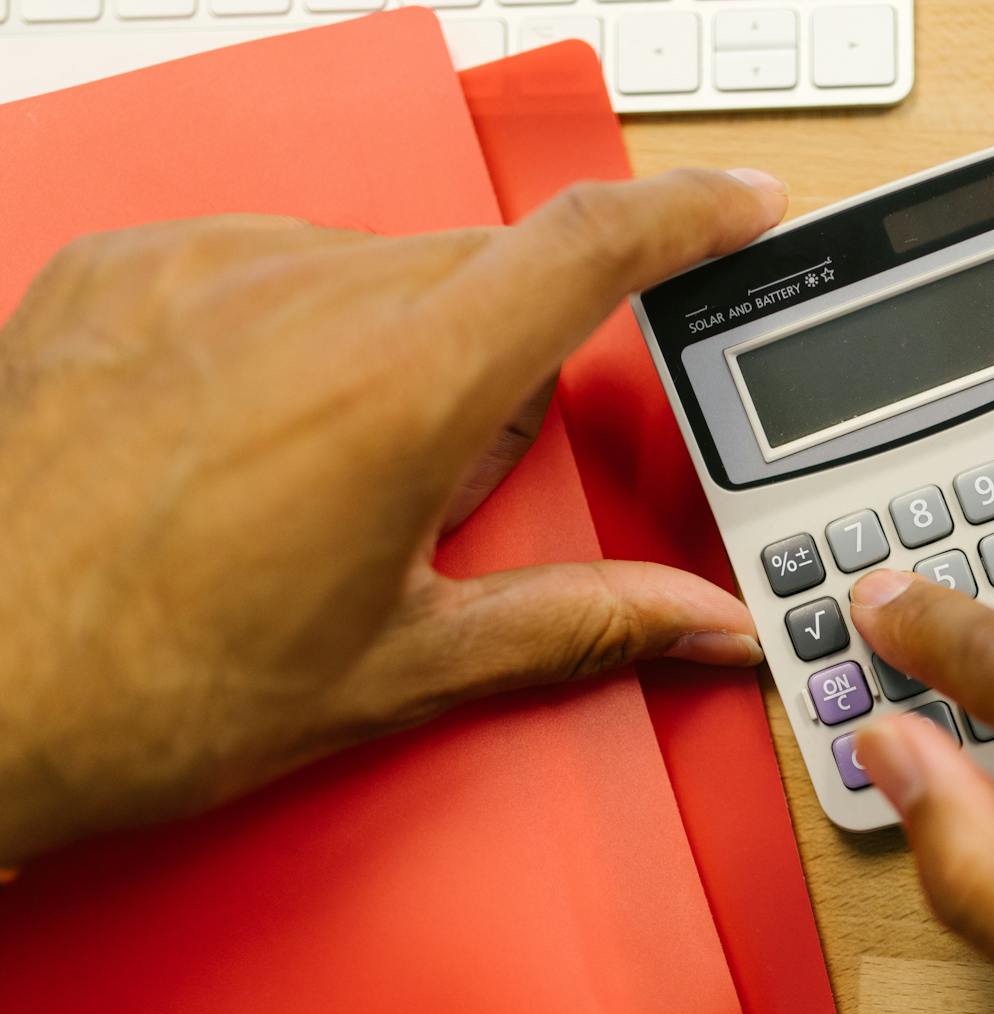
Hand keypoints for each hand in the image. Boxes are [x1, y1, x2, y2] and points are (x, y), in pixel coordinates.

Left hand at [0, 170, 786, 860]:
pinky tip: (242, 430)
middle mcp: (300, 301)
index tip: (740, 206)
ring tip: (316, 475)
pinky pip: (263, 258)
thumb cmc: (147, 693)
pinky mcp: (119, 267)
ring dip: (393, 346)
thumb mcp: (401, 669)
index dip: (687, 215)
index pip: (586, 250)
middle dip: (501, 363)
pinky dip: (290, 324)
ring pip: (374, 264)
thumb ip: (582, 623)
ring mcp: (197, 271)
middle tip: (440, 485)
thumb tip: (703, 625)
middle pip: (482, 275)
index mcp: (398, 395)